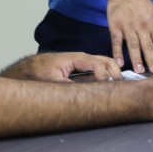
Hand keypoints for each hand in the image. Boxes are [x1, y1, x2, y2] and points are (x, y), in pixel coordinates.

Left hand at [4, 52, 121, 81]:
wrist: (32, 67)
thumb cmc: (40, 72)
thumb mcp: (50, 79)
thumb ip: (65, 85)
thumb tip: (81, 92)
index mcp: (76, 58)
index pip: (96, 63)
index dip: (102, 73)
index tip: (105, 84)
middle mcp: (83, 58)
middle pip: (105, 60)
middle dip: (114, 71)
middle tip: (120, 84)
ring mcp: (85, 62)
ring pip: (105, 63)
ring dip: (114, 72)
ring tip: (119, 85)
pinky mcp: (84, 68)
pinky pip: (100, 68)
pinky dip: (109, 74)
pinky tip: (112, 83)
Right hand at [106, 0, 152, 73]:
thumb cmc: (141, 1)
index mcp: (152, 24)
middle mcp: (141, 27)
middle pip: (148, 46)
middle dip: (152, 60)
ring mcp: (127, 27)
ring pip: (133, 46)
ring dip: (137, 59)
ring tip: (139, 71)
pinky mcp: (115, 26)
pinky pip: (116, 41)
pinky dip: (117, 52)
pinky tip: (119, 63)